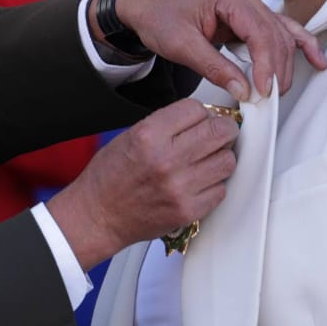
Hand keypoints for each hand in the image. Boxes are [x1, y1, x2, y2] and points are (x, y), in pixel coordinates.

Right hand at [47, 99, 239, 270]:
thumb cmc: (109, 178)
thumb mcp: (130, 136)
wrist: (98, 216)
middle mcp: (167, 160)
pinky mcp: (189, 210)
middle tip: (216, 133)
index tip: (201, 119)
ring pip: (227, 161)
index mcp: (149, 136)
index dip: (201, 112)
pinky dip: (214, 184)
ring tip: (205, 160)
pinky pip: (221, 189)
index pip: (196, 109)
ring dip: (220, 157)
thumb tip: (203, 118)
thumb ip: (167, 125)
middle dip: (221, 129)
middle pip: (220, 132)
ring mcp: (180, 187)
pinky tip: (198, 182)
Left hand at [113, 0, 324, 100]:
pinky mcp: (247, 13)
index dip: (266, 65)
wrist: (143, 3)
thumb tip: (245, 91)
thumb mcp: (181, 45)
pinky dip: (297, 44)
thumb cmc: (157, 16)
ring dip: (285, 62)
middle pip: (275, 35)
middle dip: (277, 69)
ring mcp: (249, 2)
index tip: (263, 91)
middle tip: (269, 99)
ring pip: (280, 34)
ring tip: (281, 90)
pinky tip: (316, 59)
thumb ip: (214, 68)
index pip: (260, 32)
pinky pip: (277, 29)